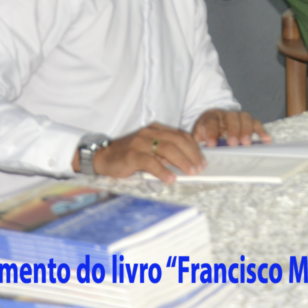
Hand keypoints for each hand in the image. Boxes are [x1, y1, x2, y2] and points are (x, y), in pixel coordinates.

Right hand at [88, 123, 205, 182]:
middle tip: (200, 168)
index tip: (203, 160)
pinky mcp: (132, 154)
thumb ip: (165, 152)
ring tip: (190, 172)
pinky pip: (151, 162)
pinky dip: (163, 171)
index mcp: (156, 129)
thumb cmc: (129, 155)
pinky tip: (171, 179)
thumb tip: (186, 162)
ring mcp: (140, 142)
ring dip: (182, 161)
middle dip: (192, 155)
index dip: (194, 148)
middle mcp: (149, 132)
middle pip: (177, 141)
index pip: (181, 135)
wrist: (103, 157)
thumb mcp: (150, 149)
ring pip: (167, 149)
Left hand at [193, 109, 270, 146]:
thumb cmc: (206, 130)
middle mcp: (227, 114)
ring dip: (247, 130)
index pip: (212, 121)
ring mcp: (239, 117)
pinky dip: (262, 132)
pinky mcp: (249, 122)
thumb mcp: (198, 133)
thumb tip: (196, 148)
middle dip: (233, 130)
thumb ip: (197, 139)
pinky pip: (257, 124)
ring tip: (247, 144)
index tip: (211, 145)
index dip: (212, 132)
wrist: (215, 121)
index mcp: (212, 116)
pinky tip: (266, 140)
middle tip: (232, 143)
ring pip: (246, 118)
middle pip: (232, 117)